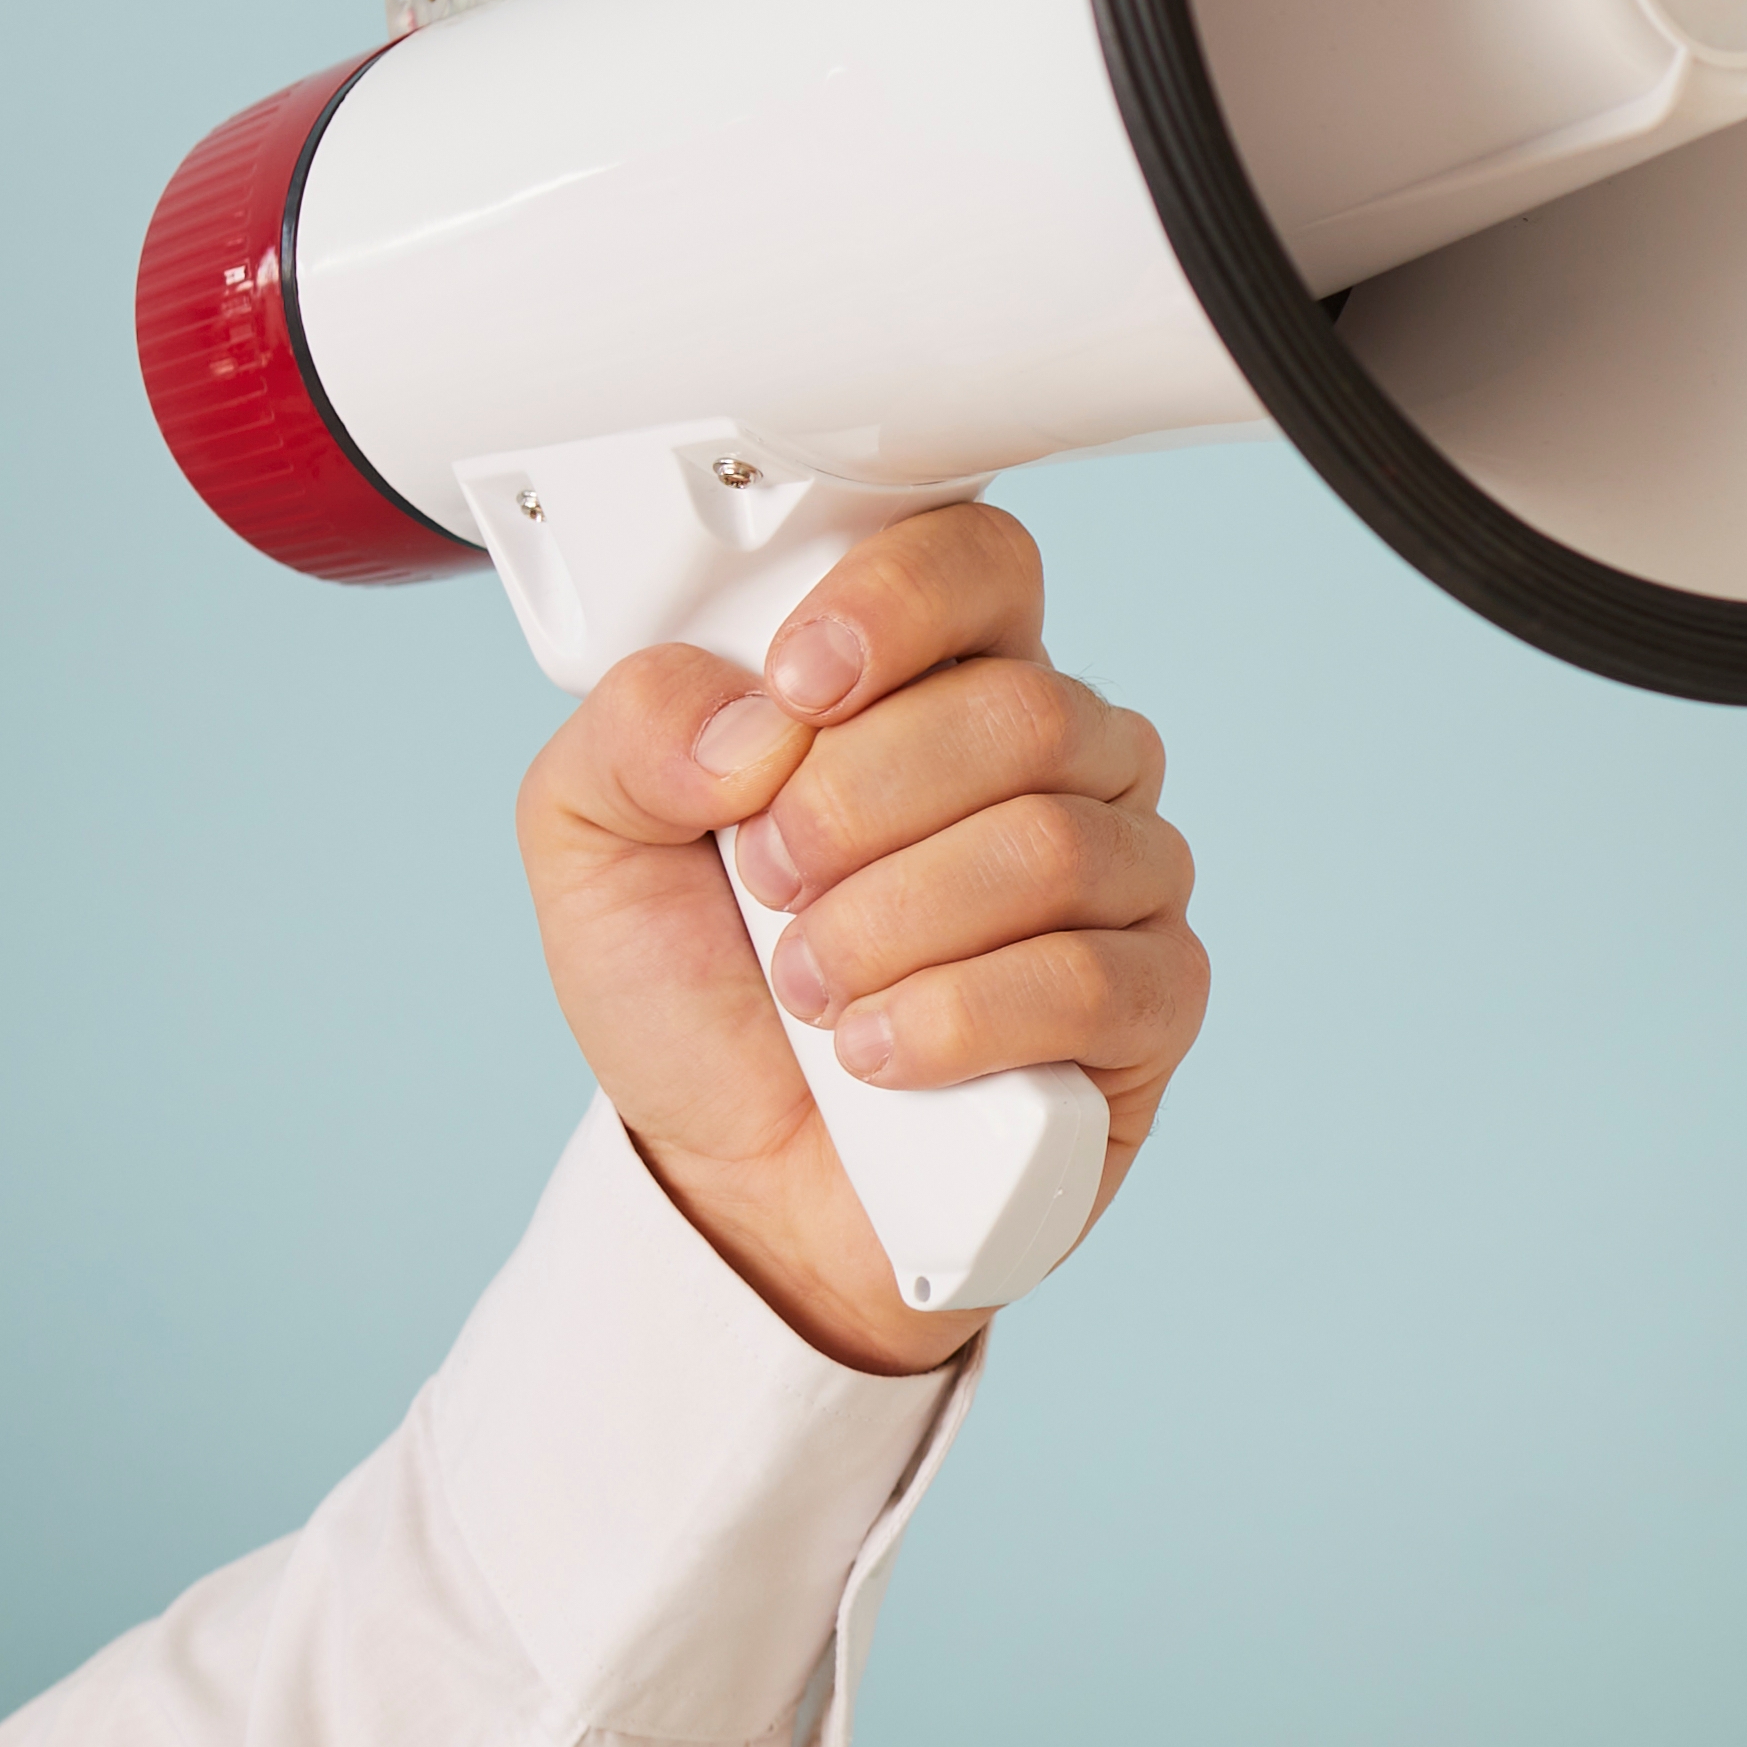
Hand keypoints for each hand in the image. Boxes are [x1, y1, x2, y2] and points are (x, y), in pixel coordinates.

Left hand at [517, 504, 1212, 1373]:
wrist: (738, 1183)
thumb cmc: (698, 997)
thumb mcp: (593, 846)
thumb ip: (629, 735)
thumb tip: (747, 716)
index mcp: (936, 679)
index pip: (981, 563)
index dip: (898, 607)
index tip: (798, 686)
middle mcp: (1056, 758)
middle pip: (1019, 710)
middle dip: (854, 807)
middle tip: (767, 883)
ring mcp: (1123, 876)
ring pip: (1048, 845)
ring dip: (887, 927)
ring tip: (810, 987)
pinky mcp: (1153, 1001)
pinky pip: (1087, 978)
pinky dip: (951, 1020)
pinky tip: (877, 1054)